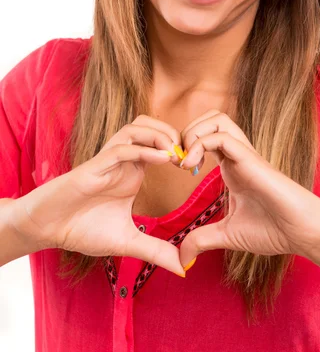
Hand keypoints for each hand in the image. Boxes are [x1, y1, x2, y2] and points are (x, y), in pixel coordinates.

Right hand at [10, 116, 184, 275]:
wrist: (49, 229)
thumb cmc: (83, 228)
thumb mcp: (128, 242)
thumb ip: (155, 251)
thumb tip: (183, 268)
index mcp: (133, 170)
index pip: (160, 143)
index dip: (180, 149)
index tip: (196, 168)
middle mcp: (123, 159)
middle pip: (151, 125)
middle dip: (173, 133)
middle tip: (189, 157)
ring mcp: (109, 159)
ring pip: (137, 127)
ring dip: (159, 135)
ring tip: (176, 155)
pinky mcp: (96, 165)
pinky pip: (122, 148)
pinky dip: (143, 149)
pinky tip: (161, 159)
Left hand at [178, 109, 319, 267]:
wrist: (302, 233)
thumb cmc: (274, 230)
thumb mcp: (227, 235)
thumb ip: (202, 240)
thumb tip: (181, 260)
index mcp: (231, 166)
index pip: (206, 136)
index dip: (186, 146)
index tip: (178, 170)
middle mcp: (237, 154)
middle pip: (210, 117)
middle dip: (187, 132)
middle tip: (179, 160)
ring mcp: (244, 154)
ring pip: (217, 118)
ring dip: (194, 133)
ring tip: (186, 161)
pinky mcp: (250, 159)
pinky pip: (222, 136)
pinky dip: (200, 145)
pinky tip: (193, 168)